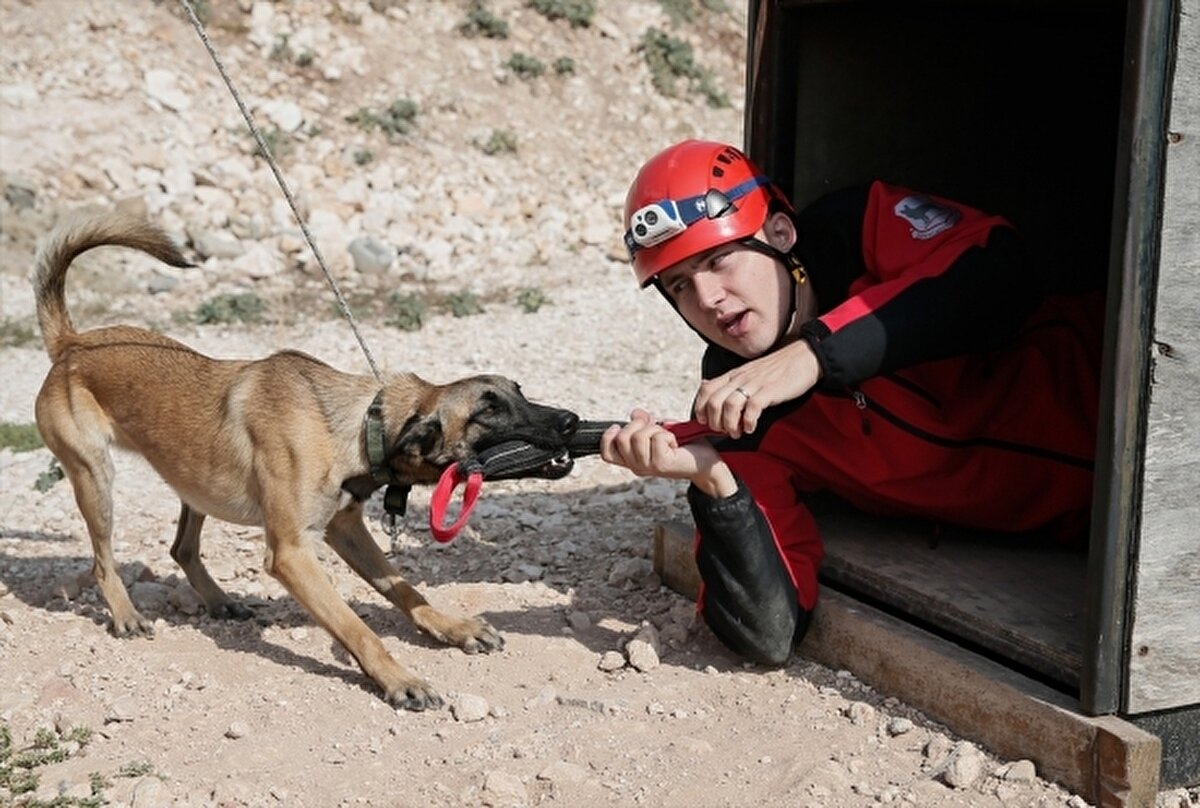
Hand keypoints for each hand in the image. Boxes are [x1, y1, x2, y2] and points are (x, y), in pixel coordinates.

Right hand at [599, 409, 736, 497]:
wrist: (705, 463)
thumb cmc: (684, 448)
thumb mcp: (660, 431)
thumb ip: (645, 423)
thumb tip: (635, 413)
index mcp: (633, 460)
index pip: (607, 453)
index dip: (608, 438)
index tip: (619, 426)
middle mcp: (637, 466)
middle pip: (622, 438)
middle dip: (638, 425)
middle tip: (655, 427)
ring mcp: (649, 466)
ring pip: (638, 436)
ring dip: (656, 429)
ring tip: (667, 437)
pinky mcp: (662, 463)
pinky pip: (657, 437)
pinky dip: (668, 434)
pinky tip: (675, 443)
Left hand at [694, 339, 821, 437]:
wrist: (804, 357)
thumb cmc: (777, 369)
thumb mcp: (749, 372)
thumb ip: (730, 382)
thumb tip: (707, 387)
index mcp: (734, 374)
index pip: (706, 389)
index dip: (700, 408)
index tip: (706, 422)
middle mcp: (740, 378)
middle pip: (714, 401)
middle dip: (714, 421)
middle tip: (723, 431)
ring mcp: (755, 383)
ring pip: (729, 405)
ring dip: (729, 424)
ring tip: (736, 433)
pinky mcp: (770, 390)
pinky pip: (752, 408)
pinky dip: (748, 422)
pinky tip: (751, 428)